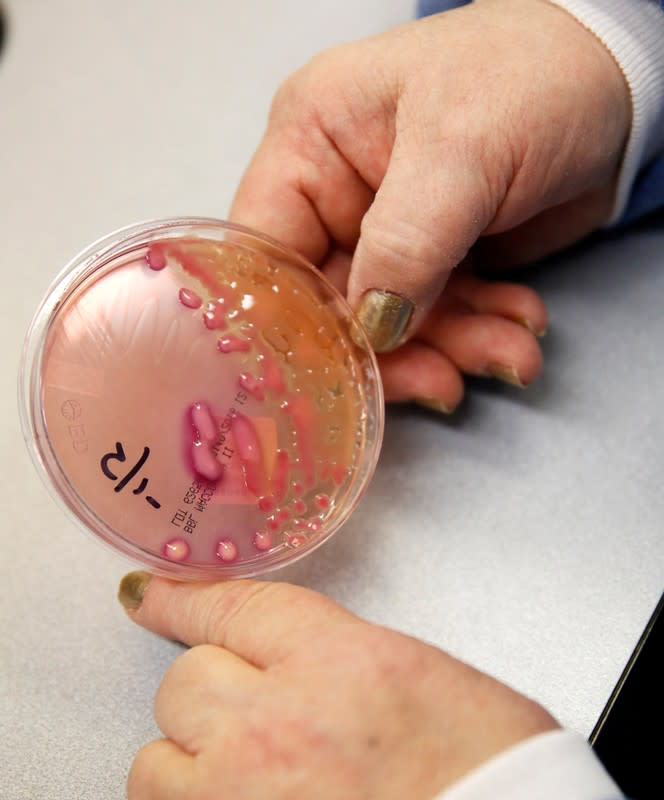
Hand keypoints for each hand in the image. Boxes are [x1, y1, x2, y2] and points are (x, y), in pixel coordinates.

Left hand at [121, 573, 557, 798]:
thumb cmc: (492, 774)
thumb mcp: (421, 676)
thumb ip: (341, 657)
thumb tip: (294, 660)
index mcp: (341, 661)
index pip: (232, 608)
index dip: (183, 599)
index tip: (152, 597)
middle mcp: (281, 725)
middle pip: (185, 678)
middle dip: (209, 689)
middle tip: (247, 711)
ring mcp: (245, 797)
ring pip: (157, 760)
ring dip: (188, 759)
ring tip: (238, 772)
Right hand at [230, 0, 628, 409]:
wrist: (617, 81)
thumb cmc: (531, 77)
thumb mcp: (463, 149)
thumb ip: (407, 242)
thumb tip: (373, 330)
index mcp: (312, 141)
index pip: (269, 248)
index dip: (293, 317)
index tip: (336, 371)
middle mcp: (338, 190)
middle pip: (332, 298)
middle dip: (393, 348)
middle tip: (443, 381)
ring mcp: (387, 228)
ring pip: (392, 319)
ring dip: (451, 347)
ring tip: (510, 353)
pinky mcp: (435, 257)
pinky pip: (440, 315)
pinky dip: (479, 332)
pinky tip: (519, 330)